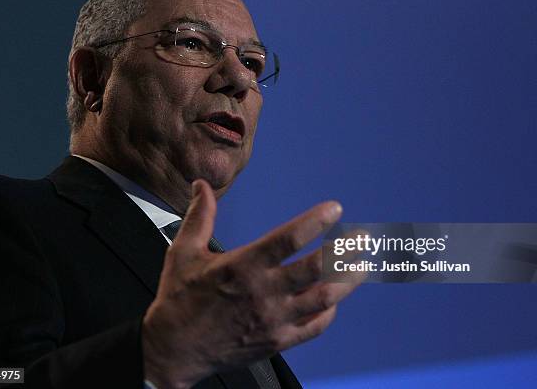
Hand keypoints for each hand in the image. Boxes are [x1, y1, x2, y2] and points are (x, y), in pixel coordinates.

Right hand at [142, 180, 366, 387]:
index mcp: (243, 267)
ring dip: (348, 281)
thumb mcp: (183, 252)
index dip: (316, 221)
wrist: (174, 350)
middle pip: (317, 268)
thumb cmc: (178, 300)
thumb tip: (200, 185)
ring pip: (324, 298)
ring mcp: (274, 320)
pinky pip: (314, 327)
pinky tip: (333, 302)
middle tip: (362, 238)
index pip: (289, 238)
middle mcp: (264, 293)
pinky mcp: (277, 342)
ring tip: (362, 266)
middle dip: (345, 250)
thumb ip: (199, 216)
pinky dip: (328, 312)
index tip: (334, 208)